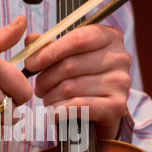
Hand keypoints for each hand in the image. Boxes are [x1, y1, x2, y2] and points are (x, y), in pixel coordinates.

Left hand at [24, 24, 130, 139]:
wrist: (102, 114)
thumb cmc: (83, 80)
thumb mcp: (69, 58)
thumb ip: (51, 47)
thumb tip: (31, 39)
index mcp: (110, 37)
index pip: (77, 40)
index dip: (50, 52)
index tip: (31, 64)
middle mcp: (120, 57)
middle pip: (71, 65)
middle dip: (47, 78)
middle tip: (38, 88)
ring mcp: (121, 82)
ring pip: (71, 87)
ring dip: (51, 97)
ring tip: (47, 100)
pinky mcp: (117, 105)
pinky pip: (79, 105)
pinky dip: (60, 110)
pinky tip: (53, 113)